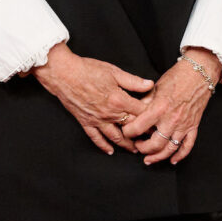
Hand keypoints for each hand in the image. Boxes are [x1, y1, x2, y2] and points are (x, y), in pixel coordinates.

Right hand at [33, 41, 153, 154]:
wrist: (63, 73)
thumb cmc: (87, 70)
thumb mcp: (114, 72)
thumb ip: (133, 81)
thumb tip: (150, 85)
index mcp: (118, 100)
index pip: (141, 112)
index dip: (151, 116)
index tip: (158, 119)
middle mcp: (109, 113)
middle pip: (130, 128)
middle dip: (141, 134)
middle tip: (151, 139)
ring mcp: (97, 119)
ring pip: (114, 137)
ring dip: (125, 145)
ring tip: (134, 150)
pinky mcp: (85, 122)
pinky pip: (95, 138)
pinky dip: (103, 146)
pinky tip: (110, 151)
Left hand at [121, 46, 221, 164]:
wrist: (199, 73)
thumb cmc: (177, 77)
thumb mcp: (155, 87)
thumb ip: (144, 103)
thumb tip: (132, 114)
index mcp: (159, 108)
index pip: (138, 127)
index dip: (128, 132)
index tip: (125, 132)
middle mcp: (171, 119)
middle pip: (154, 144)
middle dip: (142, 148)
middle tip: (137, 146)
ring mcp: (183, 125)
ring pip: (169, 149)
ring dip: (157, 157)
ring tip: (148, 159)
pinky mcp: (193, 126)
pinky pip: (187, 146)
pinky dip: (180, 155)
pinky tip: (172, 160)